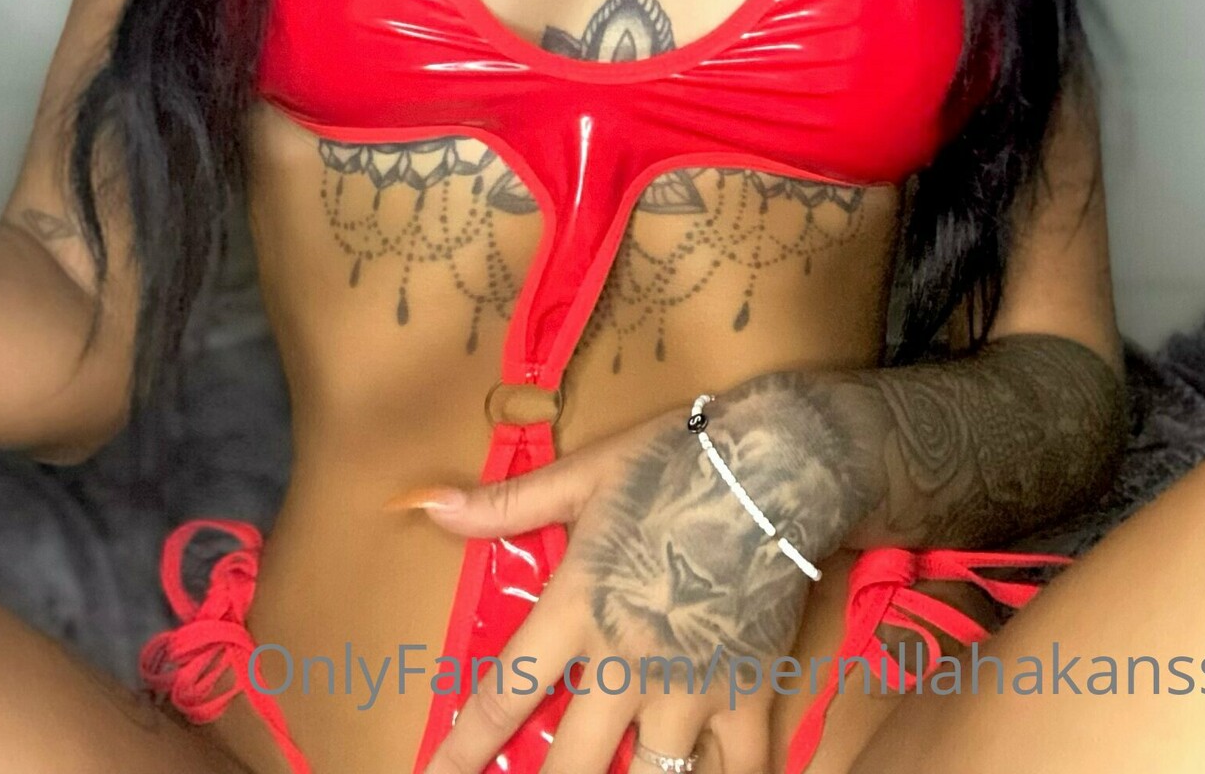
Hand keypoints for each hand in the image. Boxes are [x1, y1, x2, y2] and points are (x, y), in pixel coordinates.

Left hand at [404, 376, 864, 773]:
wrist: (778, 466)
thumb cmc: (674, 462)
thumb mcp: (585, 475)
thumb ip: (505, 505)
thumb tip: (427, 505)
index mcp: (578, 608)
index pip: (503, 698)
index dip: (461, 752)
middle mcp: (628, 663)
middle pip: (571, 768)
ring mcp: (691, 688)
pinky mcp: (749, 696)